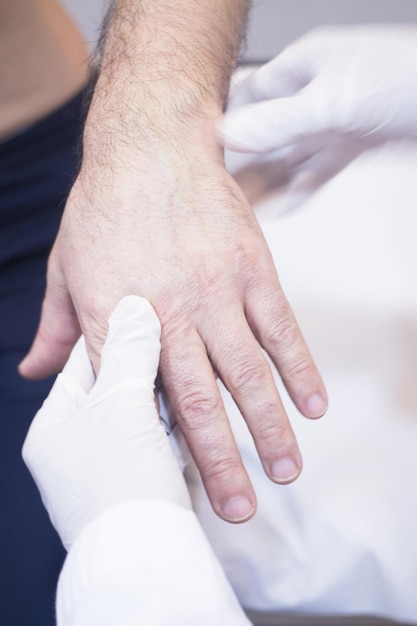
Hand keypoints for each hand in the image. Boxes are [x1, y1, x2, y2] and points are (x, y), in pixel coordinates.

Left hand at [19, 133, 326, 522]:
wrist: (152, 145)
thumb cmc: (104, 208)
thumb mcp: (65, 268)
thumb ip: (56, 328)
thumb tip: (33, 374)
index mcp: (116, 320)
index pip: (136, 400)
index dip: (153, 448)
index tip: (169, 488)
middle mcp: (169, 314)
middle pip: (197, 402)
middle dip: (219, 462)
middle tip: (237, 508)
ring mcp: (217, 293)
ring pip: (246, 374)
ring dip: (268, 428)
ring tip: (285, 472)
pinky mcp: (253, 271)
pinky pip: (281, 330)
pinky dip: (298, 370)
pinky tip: (312, 405)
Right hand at [220, 25, 416, 209]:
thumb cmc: (409, 82)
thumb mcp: (335, 102)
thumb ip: (282, 122)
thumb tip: (230, 135)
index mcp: (302, 68)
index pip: (248, 98)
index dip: (225, 129)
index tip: (205, 160)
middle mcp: (314, 93)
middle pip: (266, 132)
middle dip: (246, 164)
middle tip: (226, 197)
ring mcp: (334, 119)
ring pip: (290, 155)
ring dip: (271, 182)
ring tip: (249, 209)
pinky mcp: (352, 142)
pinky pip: (318, 169)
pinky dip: (303, 188)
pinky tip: (286, 205)